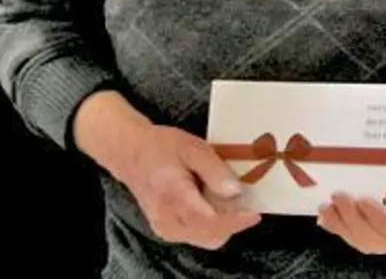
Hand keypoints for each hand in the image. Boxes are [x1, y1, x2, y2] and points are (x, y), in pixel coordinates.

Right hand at [107, 123, 260, 248]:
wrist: (131, 153)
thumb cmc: (160, 147)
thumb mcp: (193, 148)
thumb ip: (215, 170)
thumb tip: (236, 191)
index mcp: (173, 195)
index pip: (210, 220)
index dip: (236, 220)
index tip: (254, 212)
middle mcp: (167, 218)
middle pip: (211, 234)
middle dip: (233, 222)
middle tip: (246, 202)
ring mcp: (165, 227)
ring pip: (205, 238)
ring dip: (223, 224)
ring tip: (229, 200)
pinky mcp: (167, 230)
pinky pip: (196, 235)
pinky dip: (211, 225)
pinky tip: (213, 205)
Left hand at [317, 150, 385, 253]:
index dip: (380, 220)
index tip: (365, 201)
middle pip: (374, 239)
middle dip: (353, 221)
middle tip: (340, 195)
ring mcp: (383, 234)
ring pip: (359, 239)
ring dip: (340, 225)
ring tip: (326, 205)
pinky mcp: (368, 227)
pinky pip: (350, 233)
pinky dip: (335, 226)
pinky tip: (323, 215)